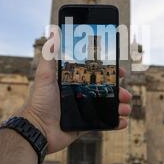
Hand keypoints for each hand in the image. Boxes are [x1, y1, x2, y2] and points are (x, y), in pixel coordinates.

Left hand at [17, 36, 131, 153]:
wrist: (37, 130)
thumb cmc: (39, 102)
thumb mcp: (45, 76)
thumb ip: (49, 56)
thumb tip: (53, 33)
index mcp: (74, 82)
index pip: (96, 74)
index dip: (110, 73)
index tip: (120, 72)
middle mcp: (80, 94)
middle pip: (106, 90)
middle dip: (119, 91)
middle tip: (125, 94)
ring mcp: (84, 110)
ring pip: (108, 106)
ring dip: (121, 106)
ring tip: (126, 108)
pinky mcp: (85, 124)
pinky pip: (104, 123)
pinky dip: (115, 123)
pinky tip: (122, 121)